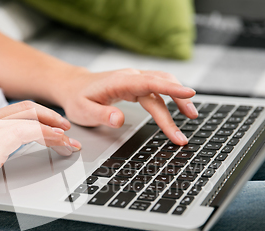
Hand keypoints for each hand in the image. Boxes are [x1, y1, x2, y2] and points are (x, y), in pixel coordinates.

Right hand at [0, 101, 80, 214]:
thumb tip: (17, 152)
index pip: (21, 110)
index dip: (44, 115)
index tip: (59, 126)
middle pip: (30, 109)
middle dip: (54, 118)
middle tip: (69, 131)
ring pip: (33, 119)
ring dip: (56, 130)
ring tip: (71, 143)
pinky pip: (29, 132)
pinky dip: (49, 136)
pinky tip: (60, 144)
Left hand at [57, 68, 196, 145]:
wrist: (72, 86)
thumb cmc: (77, 99)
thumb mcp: (83, 111)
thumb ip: (101, 115)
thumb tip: (119, 120)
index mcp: (120, 82)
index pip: (150, 83)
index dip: (171, 88)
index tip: (190, 93)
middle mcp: (130, 77)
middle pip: (161, 84)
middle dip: (179, 100)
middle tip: (192, 118)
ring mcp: (134, 80)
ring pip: (162, 85)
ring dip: (178, 98)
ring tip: (191, 115)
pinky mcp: (136, 85)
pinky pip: (157, 90)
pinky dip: (170, 98)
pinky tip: (177, 108)